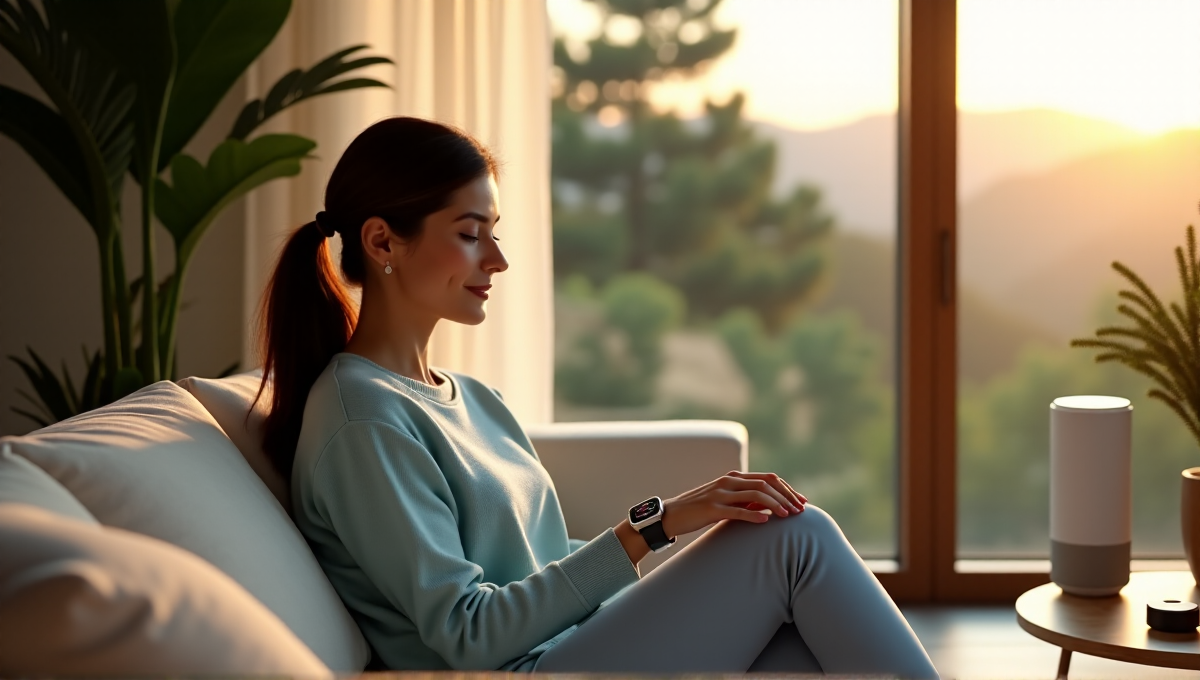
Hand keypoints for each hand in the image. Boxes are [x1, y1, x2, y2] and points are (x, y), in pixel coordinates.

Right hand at [659, 470, 806, 539]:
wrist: (672, 515)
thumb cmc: (701, 510)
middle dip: (787, 496)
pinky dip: (754, 515)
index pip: (768, 478)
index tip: (802, 501)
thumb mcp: (726, 502)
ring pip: (755, 494)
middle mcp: (729, 481)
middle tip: (801, 510)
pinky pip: (737, 511)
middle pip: (766, 483)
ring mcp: (720, 494)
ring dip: (775, 504)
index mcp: (734, 478)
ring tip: (788, 516)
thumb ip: (746, 501)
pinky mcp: (712, 509)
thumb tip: (770, 507)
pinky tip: (767, 521)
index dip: (788, 488)